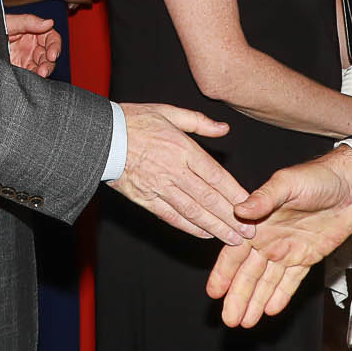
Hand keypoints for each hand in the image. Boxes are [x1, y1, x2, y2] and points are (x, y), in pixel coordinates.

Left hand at [5, 13, 60, 77]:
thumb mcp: (10, 22)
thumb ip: (29, 22)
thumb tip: (49, 22)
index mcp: (34, 32)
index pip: (51, 39)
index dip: (54, 46)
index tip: (52, 55)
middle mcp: (32, 46)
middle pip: (48, 55)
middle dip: (48, 63)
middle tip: (44, 70)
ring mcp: (27, 59)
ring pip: (42, 67)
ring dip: (43, 72)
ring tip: (39, 76)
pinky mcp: (20, 70)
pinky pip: (30, 76)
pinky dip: (33, 78)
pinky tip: (30, 79)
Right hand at [109, 104, 252, 245]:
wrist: (100, 136)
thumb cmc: (133, 120)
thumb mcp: (168, 112)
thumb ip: (199, 122)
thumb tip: (224, 128)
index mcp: (182, 148)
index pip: (216, 176)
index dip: (235, 193)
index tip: (251, 206)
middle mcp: (174, 170)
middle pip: (208, 198)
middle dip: (231, 217)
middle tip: (249, 232)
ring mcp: (159, 187)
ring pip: (193, 212)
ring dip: (215, 227)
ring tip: (233, 238)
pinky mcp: (145, 199)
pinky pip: (171, 216)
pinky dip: (189, 227)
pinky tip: (204, 234)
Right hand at [205, 147, 351, 326]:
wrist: (350, 185)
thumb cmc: (316, 177)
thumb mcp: (286, 183)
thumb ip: (263, 198)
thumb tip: (239, 210)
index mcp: (258, 221)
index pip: (235, 252)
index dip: (223, 273)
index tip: (214, 292)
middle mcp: (269, 239)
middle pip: (248, 274)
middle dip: (238, 297)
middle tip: (228, 319)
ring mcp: (287, 250)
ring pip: (267, 282)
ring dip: (255, 301)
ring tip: (244, 321)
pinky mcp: (307, 257)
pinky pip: (290, 282)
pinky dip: (280, 296)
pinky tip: (269, 310)